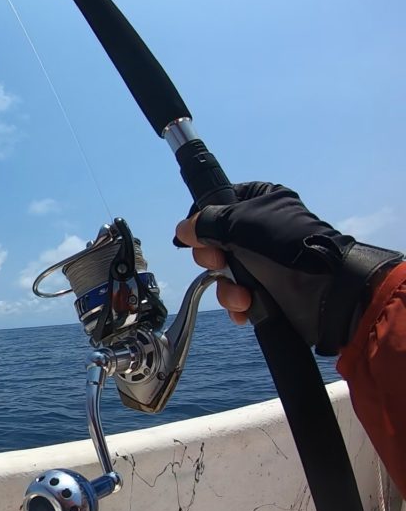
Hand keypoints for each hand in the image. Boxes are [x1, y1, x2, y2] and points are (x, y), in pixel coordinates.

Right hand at [175, 182, 400, 354]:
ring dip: (227, 288)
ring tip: (243, 295)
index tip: (195, 235)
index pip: (217, 204)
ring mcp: (261, 262)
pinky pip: (236, 297)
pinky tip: (246, 308)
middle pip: (212, 243)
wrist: (326, 290)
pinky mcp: (265, 290)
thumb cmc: (287, 245)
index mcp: (258, 202)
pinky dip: (238, 305)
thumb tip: (183, 229)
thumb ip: (205, 223)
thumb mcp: (240, 223)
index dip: (201, 221)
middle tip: (220, 263)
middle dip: (212, 260)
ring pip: (222, 274)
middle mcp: (257, 231)